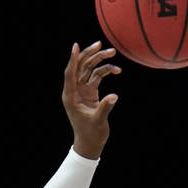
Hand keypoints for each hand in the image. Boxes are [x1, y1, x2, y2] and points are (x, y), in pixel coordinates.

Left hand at [63, 41, 120, 159]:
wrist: (90, 142)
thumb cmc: (91, 134)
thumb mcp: (98, 121)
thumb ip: (105, 107)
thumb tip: (114, 96)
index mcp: (71, 96)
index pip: (70, 73)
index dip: (73, 59)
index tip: (75, 46)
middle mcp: (74, 90)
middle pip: (80, 67)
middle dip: (90, 55)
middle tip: (101, 44)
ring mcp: (82, 91)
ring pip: (89, 70)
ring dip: (100, 61)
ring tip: (113, 54)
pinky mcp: (90, 93)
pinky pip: (97, 77)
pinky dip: (105, 72)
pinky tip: (116, 70)